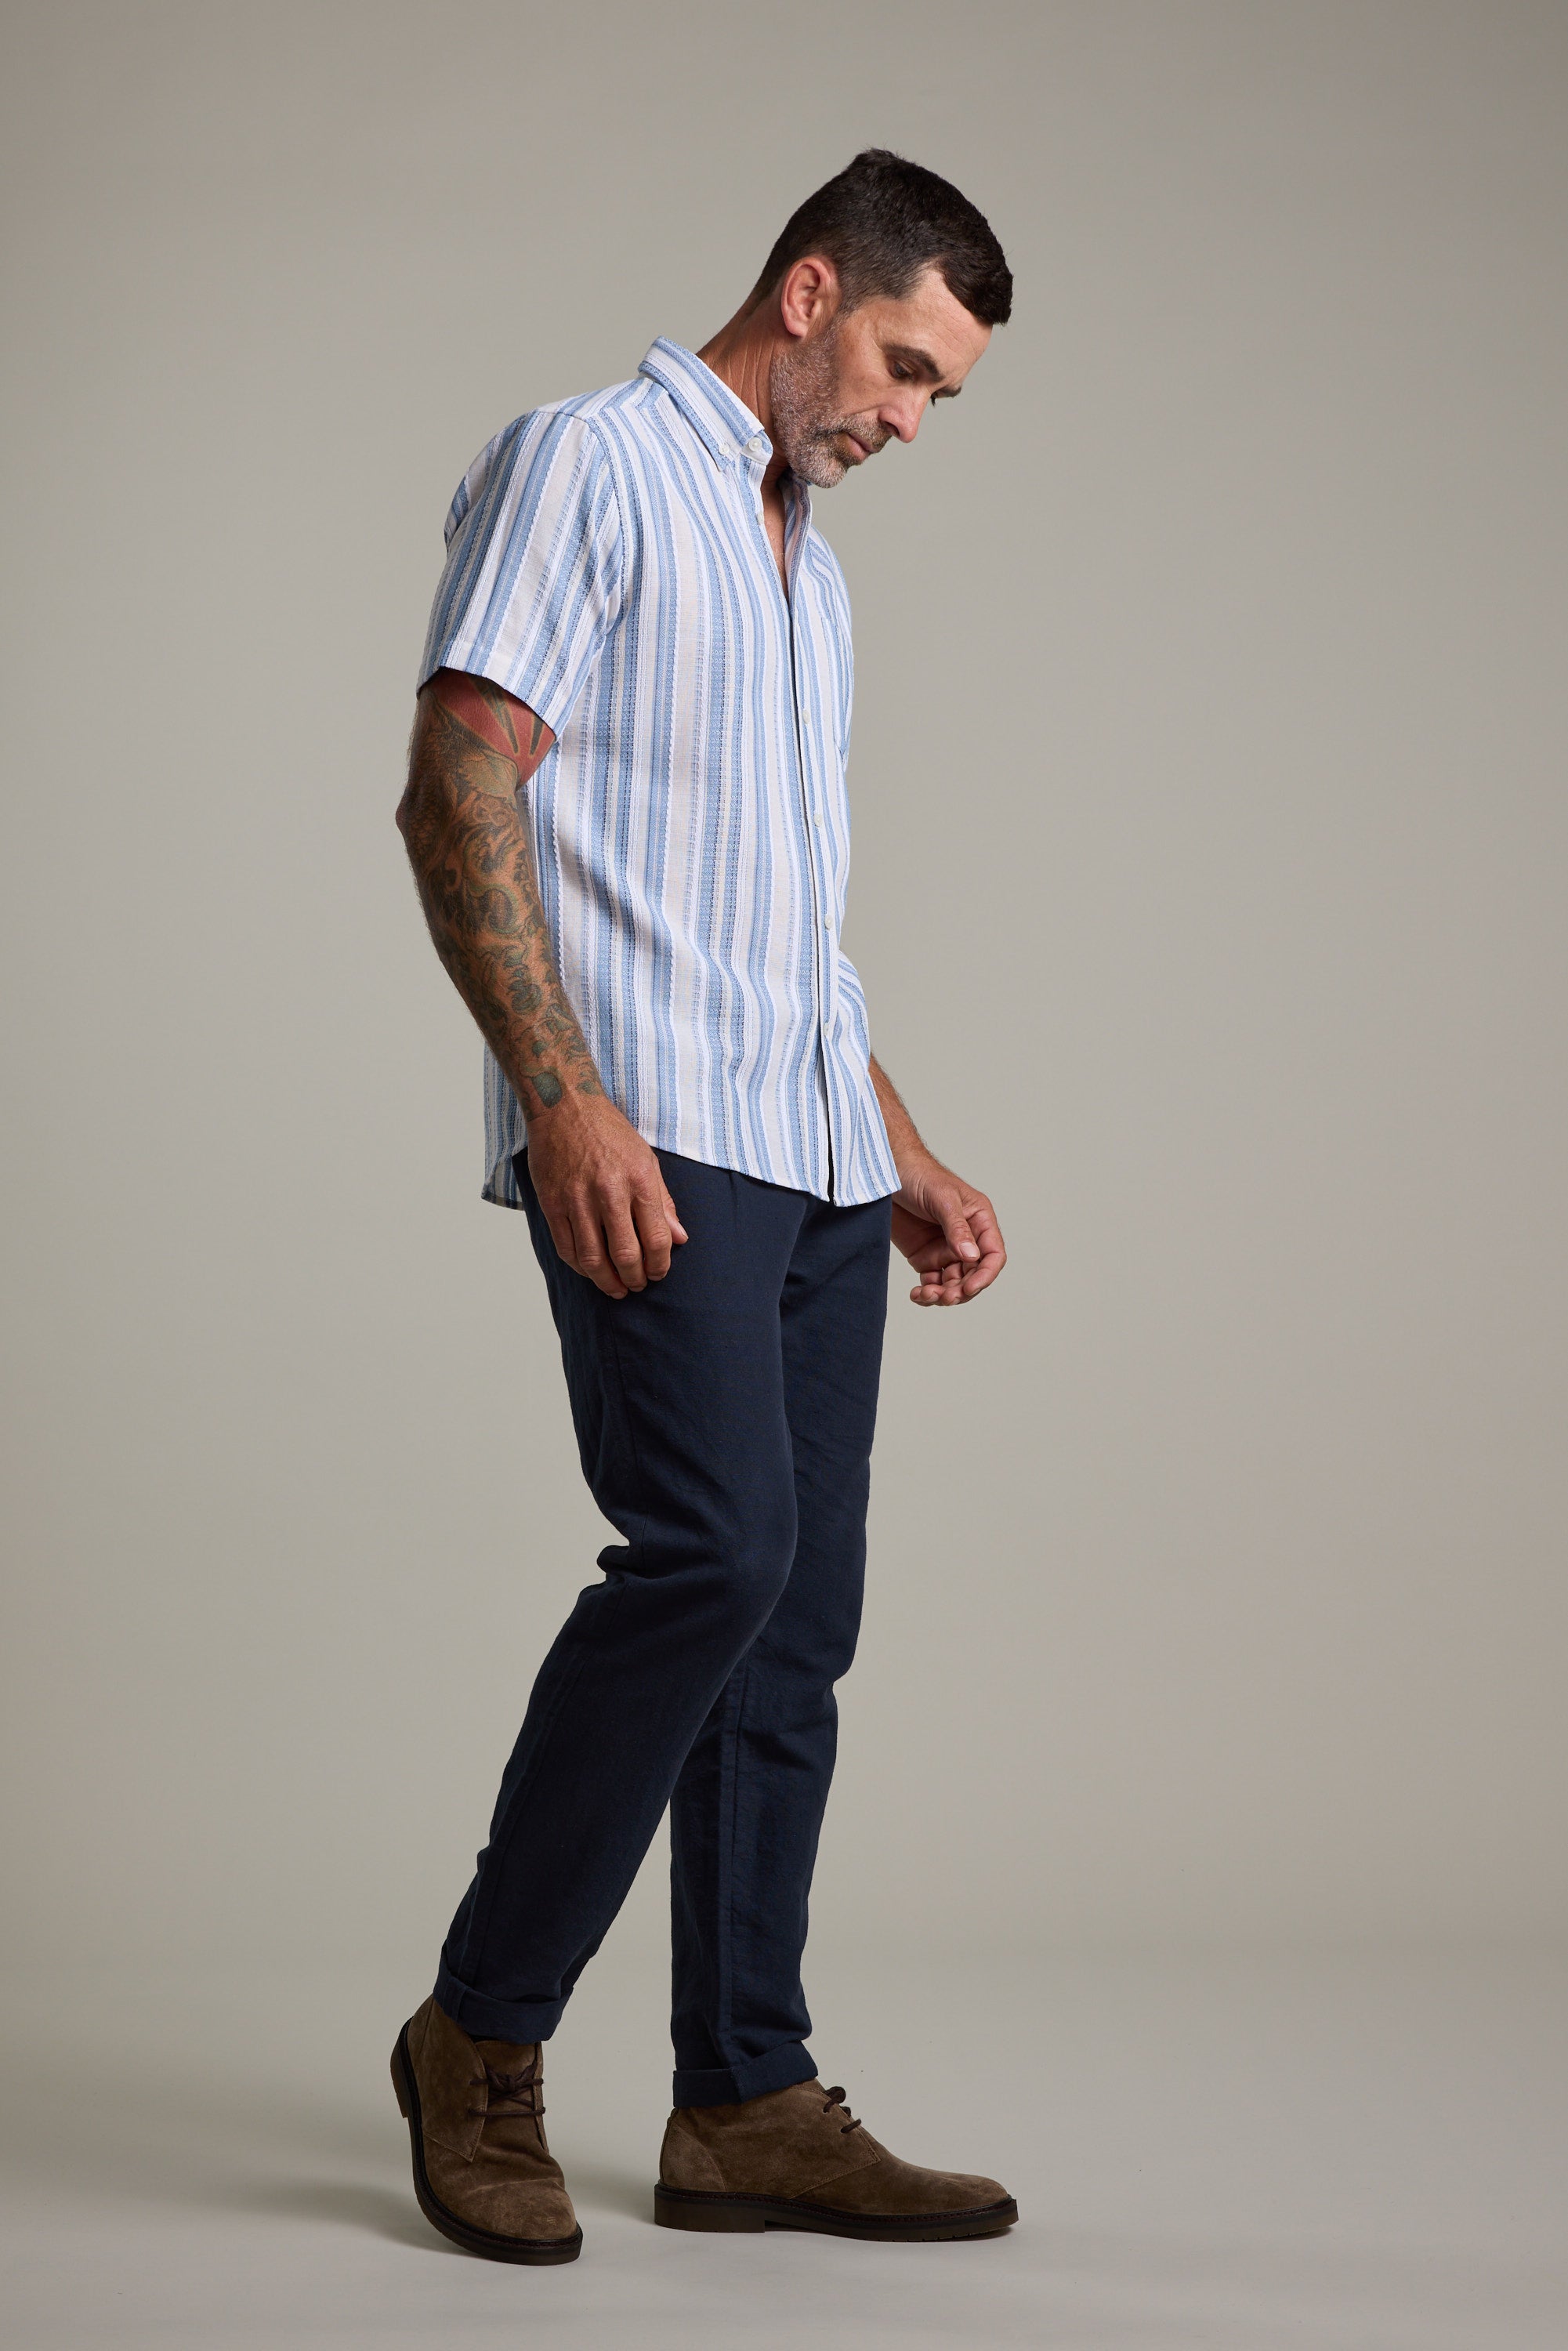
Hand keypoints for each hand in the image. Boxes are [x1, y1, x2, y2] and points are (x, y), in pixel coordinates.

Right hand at [525, 1095, 686, 1297]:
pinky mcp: (552, 1203)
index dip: (660, 1264)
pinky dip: (580, 1266)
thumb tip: (679, 1239)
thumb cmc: (609, 1132)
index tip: (659, 1272)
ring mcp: (577, 1199)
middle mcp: (609, 1191)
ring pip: (593, 1258)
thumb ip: (663, 1202)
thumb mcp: (647, 1159)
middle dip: (636, 1278)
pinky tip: (590, 1270)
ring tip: (616, 1288)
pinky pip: (566, 1248)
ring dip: (607, 1281)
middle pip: (626, 1254)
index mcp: (639, 1180)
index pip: (656, 1238)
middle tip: (638, 1285)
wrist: (564, 1106)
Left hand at [889, 1152, 1005, 1306]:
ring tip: (926, 1294)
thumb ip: (957, 1228)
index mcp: (979, 1220)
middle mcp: (966, 1238)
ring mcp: (944, 1249)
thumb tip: (972, 1257)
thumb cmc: (919, 1174)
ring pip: (953, 1283)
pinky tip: (917, 1294)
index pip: (993, 1254)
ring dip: (943, 1295)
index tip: (969, 1288)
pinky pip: (932, 1282)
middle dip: (961, 1290)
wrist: (884, 1174)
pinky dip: (926, 1293)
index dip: (985, 1275)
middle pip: (974, 1275)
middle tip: (944, 1296)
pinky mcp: (924, 1257)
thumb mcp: (942, 1199)